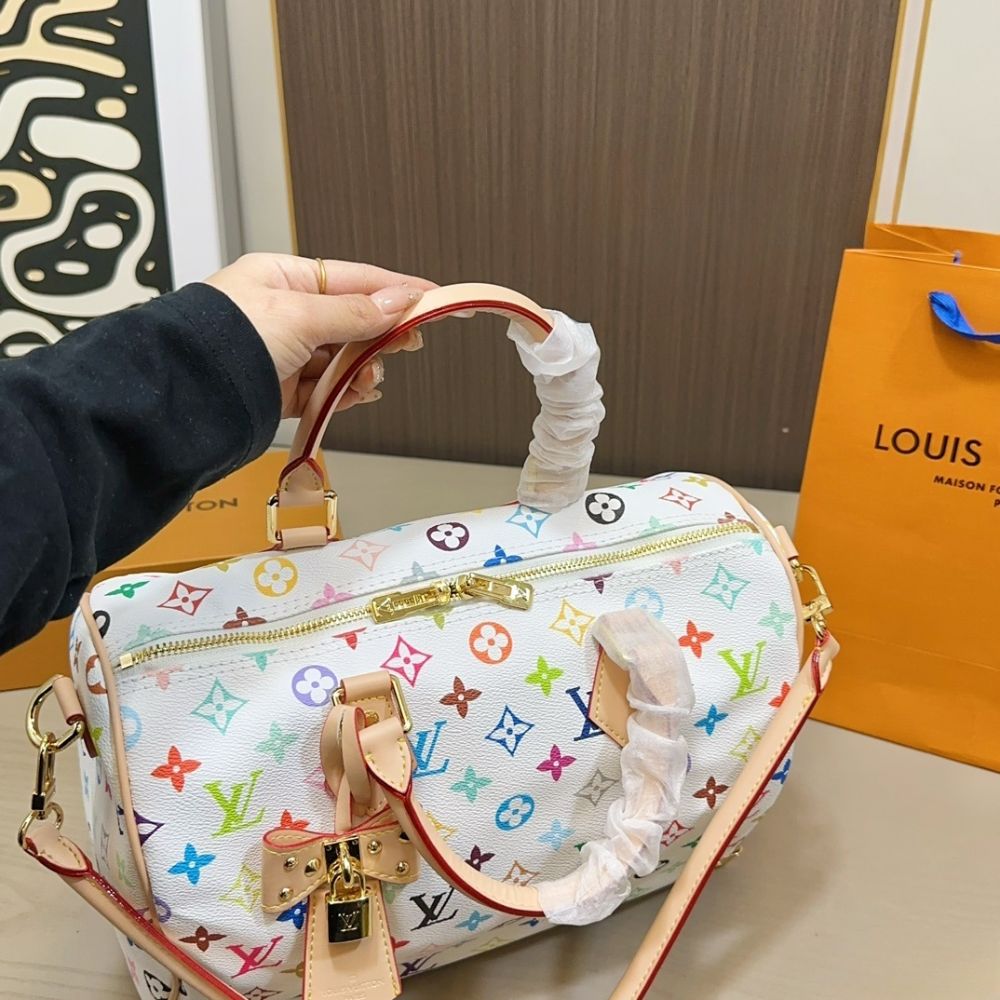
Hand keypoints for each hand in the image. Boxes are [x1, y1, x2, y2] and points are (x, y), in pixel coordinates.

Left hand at [205, 253, 436, 416]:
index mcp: (281, 277)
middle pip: (351, 320)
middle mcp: (282, 312)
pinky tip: (356, 395)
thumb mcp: (300, 316)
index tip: (432, 298)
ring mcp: (281, 352)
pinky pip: (324, 389)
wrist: (185, 396)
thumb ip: (355, 313)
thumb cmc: (224, 340)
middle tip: (409, 343)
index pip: (353, 278)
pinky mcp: (279, 389)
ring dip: (361, 370)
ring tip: (368, 380)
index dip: (396, 289)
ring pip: (340, 358)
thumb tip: (399, 301)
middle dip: (379, 335)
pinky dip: (343, 394)